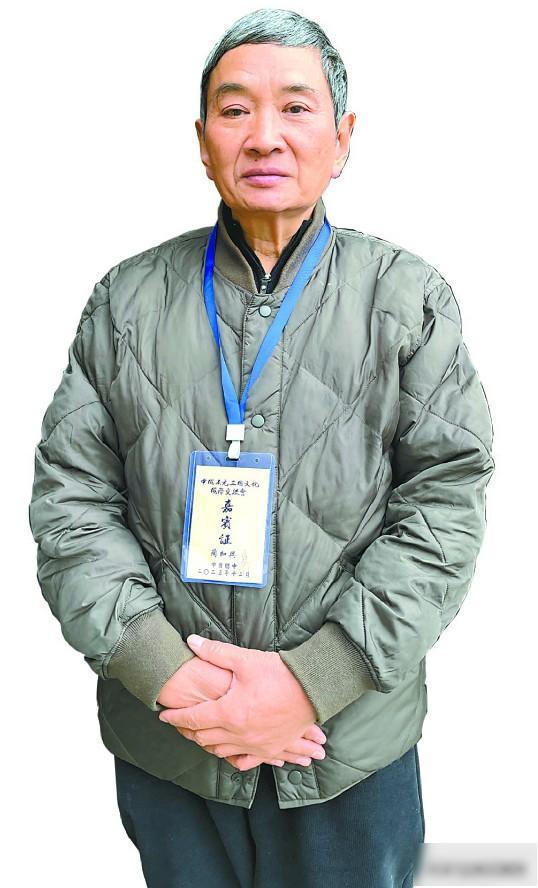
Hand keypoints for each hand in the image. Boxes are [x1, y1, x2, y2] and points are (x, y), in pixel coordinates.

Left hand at [158, 635, 326, 768]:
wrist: (313, 690)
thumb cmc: (279, 674)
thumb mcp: (245, 660)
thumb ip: (216, 652)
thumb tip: (191, 642)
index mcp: (228, 713)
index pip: (192, 718)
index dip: (175, 716)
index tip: (164, 715)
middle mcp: (238, 734)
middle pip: (203, 737)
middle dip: (187, 731)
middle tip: (178, 724)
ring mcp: (254, 745)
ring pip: (220, 751)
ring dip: (206, 744)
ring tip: (198, 735)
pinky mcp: (269, 749)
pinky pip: (245, 761)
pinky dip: (232, 757)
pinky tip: (229, 752)